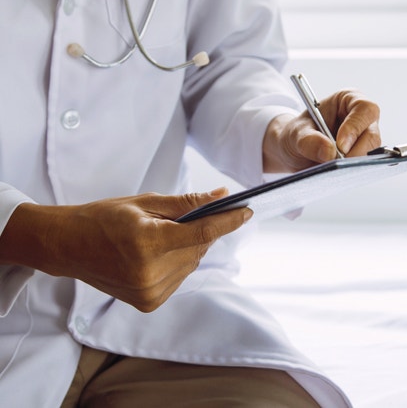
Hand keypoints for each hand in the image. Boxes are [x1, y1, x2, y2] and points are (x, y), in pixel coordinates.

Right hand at [0, 189, 250, 311]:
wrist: (68, 247)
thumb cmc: (103, 218)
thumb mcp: (145, 203)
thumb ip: (186, 203)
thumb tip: (221, 196)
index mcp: (148, 243)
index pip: (202, 234)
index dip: (228, 222)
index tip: (247, 211)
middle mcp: (151, 272)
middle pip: (199, 249)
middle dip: (203, 231)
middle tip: (189, 217)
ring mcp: (150, 292)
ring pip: (192, 264)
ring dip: (189, 249)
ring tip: (162, 237)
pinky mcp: (149, 303)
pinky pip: (180, 278)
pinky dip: (177, 263)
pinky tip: (155, 254)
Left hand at [263, 89, 380, 172]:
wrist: (296, 150)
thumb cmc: (299, 133)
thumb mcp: (296, 133)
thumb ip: (309, 140)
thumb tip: (329, 152)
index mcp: (349, 100)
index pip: (365, 109)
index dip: (355, 127)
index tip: (340, 146)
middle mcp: (362, 119)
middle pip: (372, 135)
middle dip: (356, 152)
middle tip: (337, 163)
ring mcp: (365, 139)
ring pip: (372, 154)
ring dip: (353, 163)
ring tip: (332, 169)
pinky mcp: (363, 156)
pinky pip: (365, 166)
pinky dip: (352, 171)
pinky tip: (337, 175)